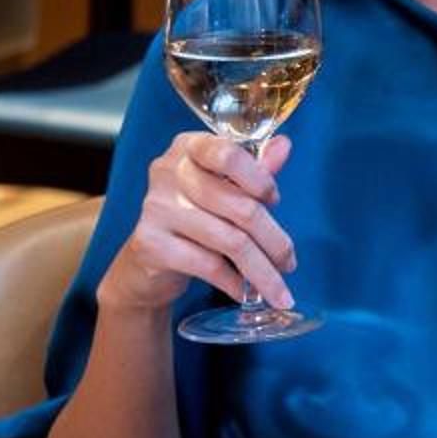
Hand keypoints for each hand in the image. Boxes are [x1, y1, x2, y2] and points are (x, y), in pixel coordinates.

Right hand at [99, 131, 297, 318]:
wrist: (146, 265)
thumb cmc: (195, 219)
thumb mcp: (226, 189)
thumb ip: (255, 169)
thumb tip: (284, 145)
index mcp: (189, 147)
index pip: (229, 153)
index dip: (260, 179)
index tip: (275, 201)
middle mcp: (169, 172)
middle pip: (240, 207)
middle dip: (275, 242)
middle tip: (290, 263)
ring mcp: (156, 207)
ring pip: (230, 241)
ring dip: (262, 271)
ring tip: (278, 290)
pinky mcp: (150, 243)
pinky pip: (208, 264)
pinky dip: (235, 282)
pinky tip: (246, 292)